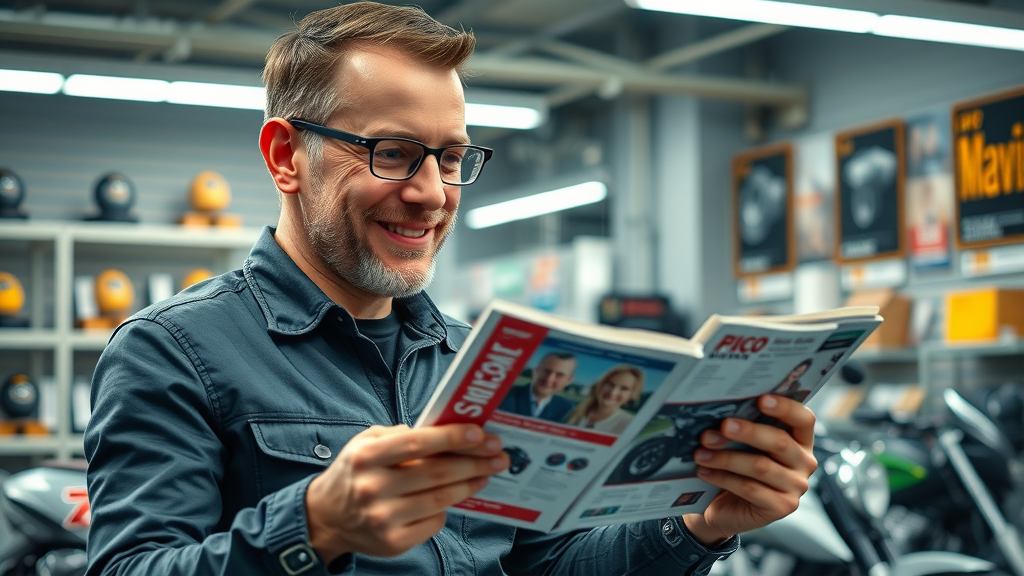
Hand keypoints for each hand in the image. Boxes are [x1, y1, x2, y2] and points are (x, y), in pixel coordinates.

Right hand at [305, 423, 508, 561]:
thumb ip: (399, 435)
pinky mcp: (393, 542)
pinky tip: (454, 497)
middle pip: (436, 473)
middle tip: (498, 454)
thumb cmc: (355, 473)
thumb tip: (444, 434)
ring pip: (440, 499)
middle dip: (474, 462)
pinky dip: (447, 509)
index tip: (480, 434)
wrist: (326, 518)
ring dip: (470, 485)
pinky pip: (433, 523)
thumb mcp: (365, 443)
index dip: (451, 437)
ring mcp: (383, 518)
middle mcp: (373, 487)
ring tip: (486, 473)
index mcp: (366, 457)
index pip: (417, 443)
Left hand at [683, 394, 816, 546]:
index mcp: (800, 440)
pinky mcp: (781, 507)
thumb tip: (722, 409)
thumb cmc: (735, 466)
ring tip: (701, 452)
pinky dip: (723, 478)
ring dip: (727, 457)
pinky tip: (704, 471)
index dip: (785, 408)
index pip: (804, 419)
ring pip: (761, 466)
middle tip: (723, 426)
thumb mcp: (742, 444)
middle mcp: (804, 463)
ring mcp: (795, 487)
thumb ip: (744, 426)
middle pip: (779, 442)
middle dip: (748, 431)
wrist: (724, 507)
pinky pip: (750, 488)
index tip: (761, 399)